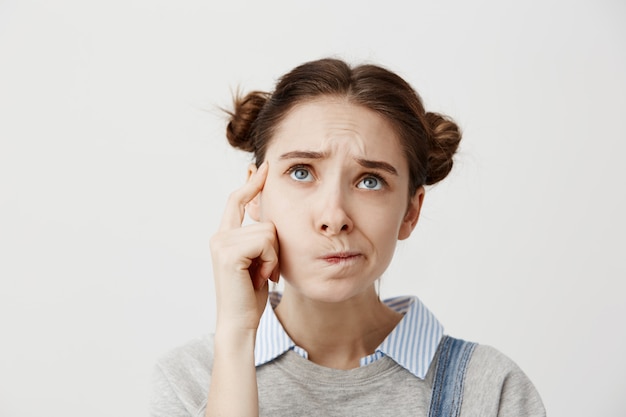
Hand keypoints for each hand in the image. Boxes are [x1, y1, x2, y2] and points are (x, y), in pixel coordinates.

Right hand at [209, 161, 278, 331]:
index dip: (251, 184)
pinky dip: (270, 261)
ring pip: (269, 231)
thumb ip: (259, 240)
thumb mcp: (258, 262)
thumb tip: (269, 218)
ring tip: (261, 276)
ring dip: (273, 257)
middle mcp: (219, 237)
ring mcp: (222, 243)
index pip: (237, 201)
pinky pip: (266, 241)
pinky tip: (260, 278)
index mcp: (224, 237)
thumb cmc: (250, 296)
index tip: (261, 167)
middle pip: (265, 220)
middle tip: (264, 272)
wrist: (240, 322)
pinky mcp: (229, 252)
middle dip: (274, 248)